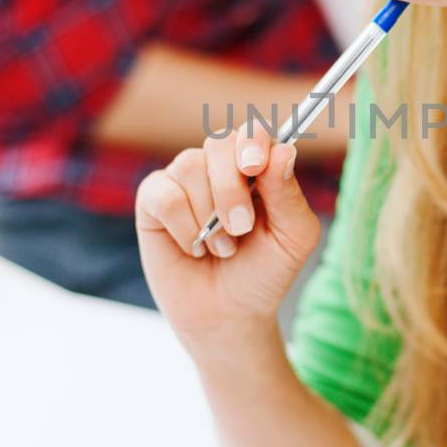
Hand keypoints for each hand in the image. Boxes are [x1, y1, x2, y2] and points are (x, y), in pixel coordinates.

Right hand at [134, 127, 321, 360]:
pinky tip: (194, 248)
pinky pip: (165, 195)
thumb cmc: (265, 271)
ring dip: (209, 215)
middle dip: (232, 189)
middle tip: (242, 228)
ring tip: (223, 247)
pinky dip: (183, 226)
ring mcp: (185, 180)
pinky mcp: (154, 200)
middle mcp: (220, 165)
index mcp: (258, 167)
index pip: (253, 132)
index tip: (255, 167)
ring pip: (190, 166)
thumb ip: (289, 194)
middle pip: (219, 143)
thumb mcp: (293, 238)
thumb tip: (282, 150)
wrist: (230, 314)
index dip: (253, 142)